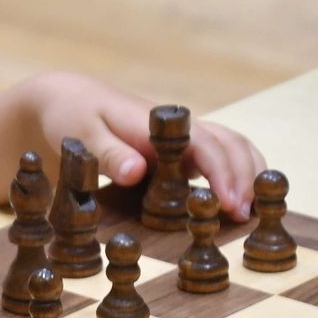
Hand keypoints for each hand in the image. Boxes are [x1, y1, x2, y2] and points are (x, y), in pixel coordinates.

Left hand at [30, 73, 266, 220]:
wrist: (66, 100)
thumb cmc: (72, 117)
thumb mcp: (82, 135)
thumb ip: (109, 154)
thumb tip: (136, 172)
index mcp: (157, 124)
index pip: (203, 144)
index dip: (222, 173)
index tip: (231, 203)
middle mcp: (176, 128)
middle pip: (228, 144)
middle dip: (244, 177)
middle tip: (246, 216)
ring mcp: (180, 137)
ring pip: (229, 147)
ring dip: (246, 173)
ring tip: (251, 212)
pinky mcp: (176, 149)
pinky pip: (215, 157)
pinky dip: (233, 173)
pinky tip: (236, 200)